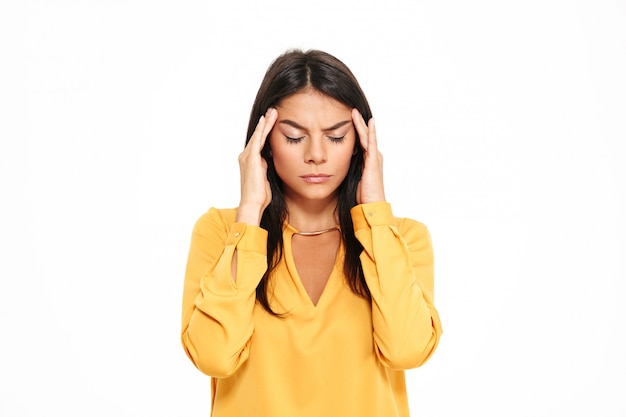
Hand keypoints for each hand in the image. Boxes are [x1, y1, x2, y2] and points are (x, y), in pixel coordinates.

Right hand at [236, 108, 277, 224]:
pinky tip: (266, 120)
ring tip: (273, 111)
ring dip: (265, 123)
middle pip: (258, 136)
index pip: (260, 143)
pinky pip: (258, 140)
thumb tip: (272, 162)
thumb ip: (267, 168)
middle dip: (265, 123)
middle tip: (272, 111)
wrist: (253, 204)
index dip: (265, 132)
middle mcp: (246, 157)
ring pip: (258, 135)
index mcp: (250, 162)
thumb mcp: (266, 179)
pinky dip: (262, 129)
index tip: (272, 121)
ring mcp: (247, 157)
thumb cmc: (260, 196)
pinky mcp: (251, 158)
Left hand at [352, 109, 384, 204]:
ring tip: (355, 112)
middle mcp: (373, 157)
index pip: (361, 141)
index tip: (347, 119)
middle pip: (364, 136)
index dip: (355, 130)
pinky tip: (368, 122)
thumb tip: (336, 163)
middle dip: (358, 123)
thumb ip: (348, 168)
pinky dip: (369, 132)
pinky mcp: (373, 161)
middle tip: (352, 110)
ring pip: (367, 136)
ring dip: (361, 124)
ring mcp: (374, 158)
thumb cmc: (362, 195)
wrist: (372, 205)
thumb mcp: (352, 177)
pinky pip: (370, 143)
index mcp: (368, 160)